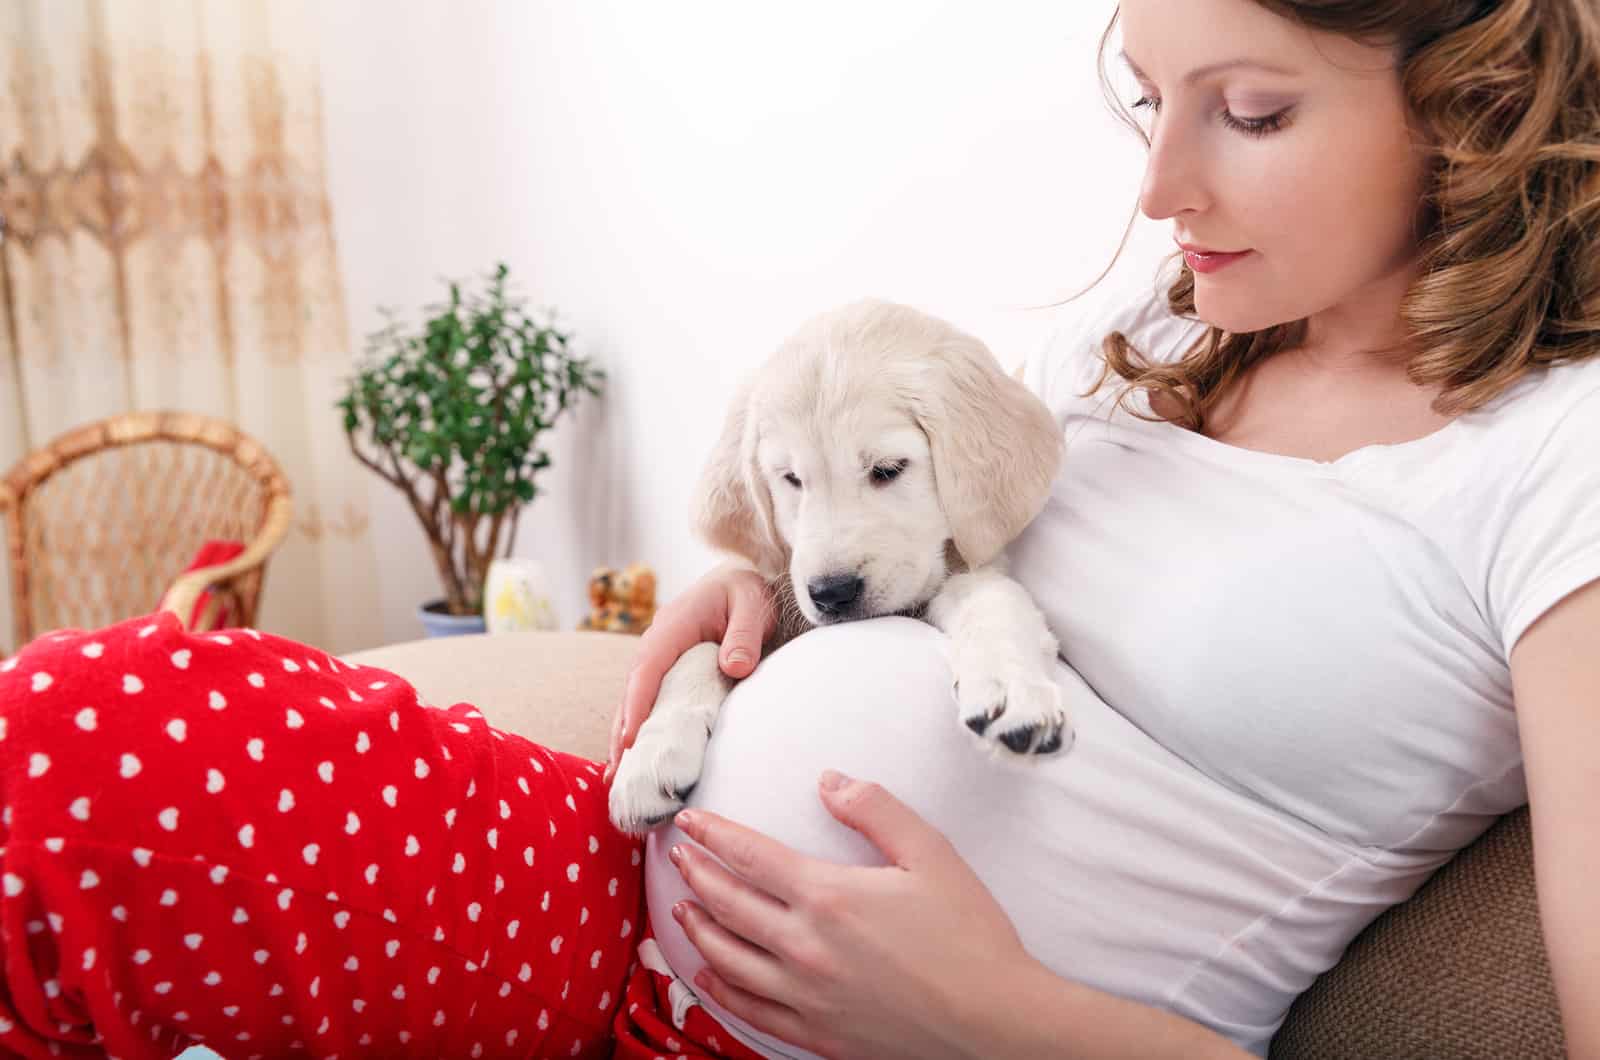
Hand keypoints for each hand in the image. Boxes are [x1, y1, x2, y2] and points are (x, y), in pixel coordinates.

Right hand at [603, 562, 773, 781]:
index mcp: (672, 627)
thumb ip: (744, 636)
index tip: (631, 739)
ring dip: (624, 734)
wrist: (743, 580)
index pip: (648, 669)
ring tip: (616, 776)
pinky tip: (635, 756)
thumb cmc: (747, 594)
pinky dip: (639, 726)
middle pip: (632, 691)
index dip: (637, 705)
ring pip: (634, 699)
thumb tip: (733, 668)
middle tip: (616, 773)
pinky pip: (648, 700)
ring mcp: (658, 657)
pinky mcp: (666, 670)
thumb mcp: (752, 608)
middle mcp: (656, 642)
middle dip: (622, 731)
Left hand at [668, 771, 1034, 1059]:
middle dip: (696, 874)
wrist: (994, 1022)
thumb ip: (876, 809)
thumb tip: (829, 782)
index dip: (713, 834)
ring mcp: (805, 996)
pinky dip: (718, 988)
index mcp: (828, 896)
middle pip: (728, 904)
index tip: (688, 821)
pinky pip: (749, 1009)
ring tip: (682, 906)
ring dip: (698, 927)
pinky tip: (707, 974)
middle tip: (677, 855)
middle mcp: (804, 947)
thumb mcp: (931, 853)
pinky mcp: (816, 1033)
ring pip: (727, 958)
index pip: (750, 856)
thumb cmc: (970, 936)